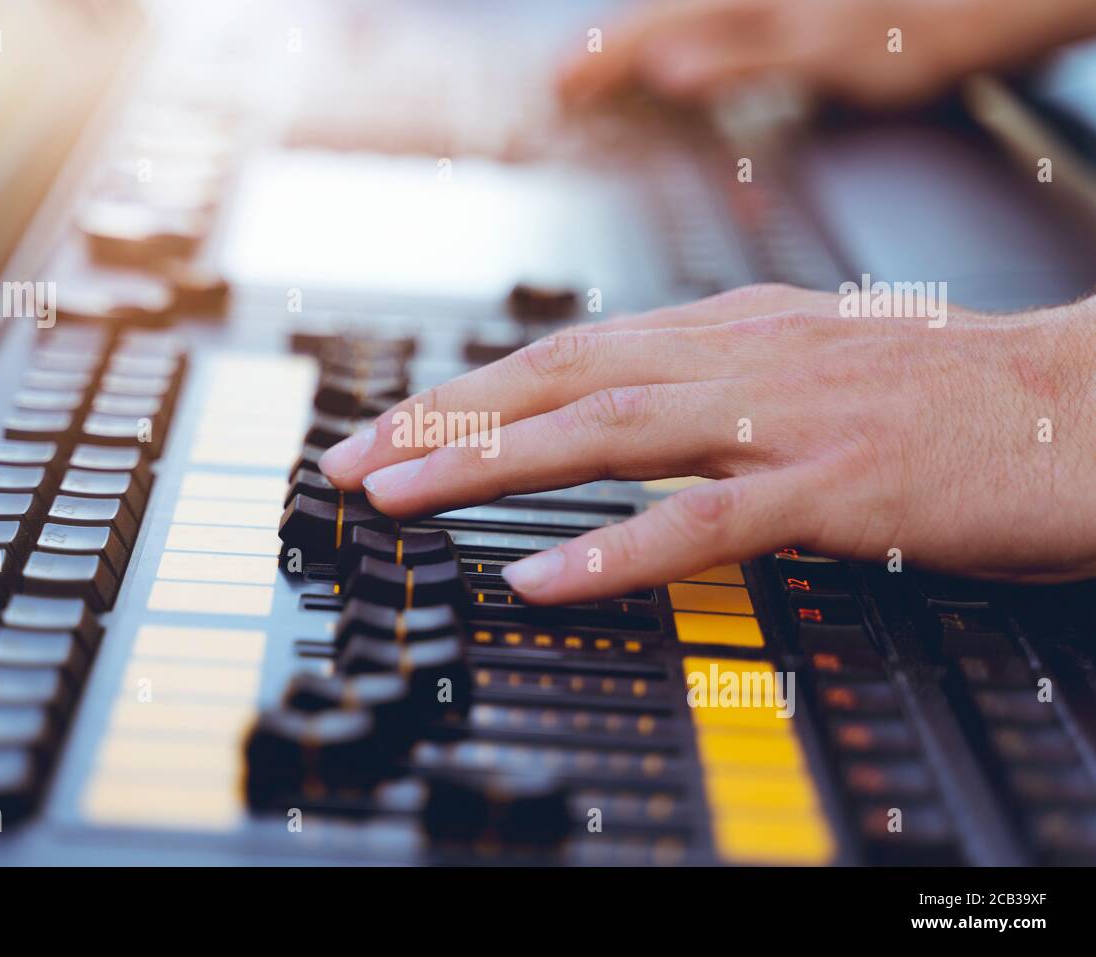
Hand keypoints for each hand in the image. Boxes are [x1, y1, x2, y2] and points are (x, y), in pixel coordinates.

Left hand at [319, 284, 1095, 604]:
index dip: (465, 390)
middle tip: (349, 463)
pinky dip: (613, 546)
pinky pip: (702, 521)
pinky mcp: (833, 486)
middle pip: (557, 380)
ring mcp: (782, 418)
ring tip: (399, 499)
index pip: (565, 353)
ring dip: (490, 466)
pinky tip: (540, 574)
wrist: (1077, 406)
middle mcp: (738, 358)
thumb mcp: (804, 363)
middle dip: (439, 421)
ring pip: (605, 433)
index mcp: (728, 331)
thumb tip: (618, 407)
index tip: (387, 427)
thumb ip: (708, 380)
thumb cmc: (945, 395)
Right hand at [558, 0, 1095, 108]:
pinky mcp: (770, 23)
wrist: (954, 16)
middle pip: (656, 20)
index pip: (650, 23)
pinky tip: (676, 79)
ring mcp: (756, 8)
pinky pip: (712, 37)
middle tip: (566, 82)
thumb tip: (664, 72)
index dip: (600, 53)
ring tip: (605, 84)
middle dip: (608, 54)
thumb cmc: (894, 34)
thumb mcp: (814, 52)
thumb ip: (735, 61)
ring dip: (642, 59)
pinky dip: (685, 63)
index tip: (560, 78)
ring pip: (681, 26)